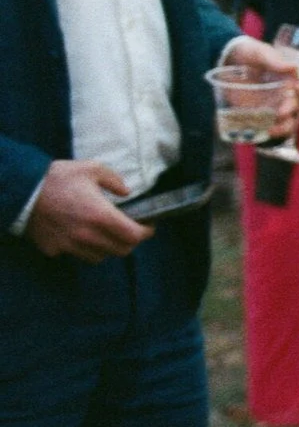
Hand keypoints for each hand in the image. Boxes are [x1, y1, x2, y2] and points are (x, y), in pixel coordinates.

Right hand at [24, 160, 148, 261]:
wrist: (22, 192)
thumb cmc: (58, 178)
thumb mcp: (92, 169)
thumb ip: (115, 180)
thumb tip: (126, 192)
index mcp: (101, 216)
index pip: (134, 236)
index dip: (146, 233)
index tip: (149, 226)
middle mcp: (88, 236)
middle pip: (121, 251)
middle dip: (130, 241)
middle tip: (129, 229)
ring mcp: (70, 245)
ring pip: (100, 257)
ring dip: (108, 247)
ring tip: (106, 233)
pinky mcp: (54, 250)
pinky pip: (76, 255)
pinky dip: (84, 249)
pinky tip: (81, 235)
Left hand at [221, 37, 298, 130]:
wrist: (226, 60)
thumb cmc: (249, 53)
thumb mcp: (260, 53)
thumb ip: (275, 60)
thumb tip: (293, 68)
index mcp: (293, 81)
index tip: (298, 89)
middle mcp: (286, 96)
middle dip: (291, 111)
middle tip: (281, 111)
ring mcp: (272, 107)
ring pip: (287, 124)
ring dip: (283, 128)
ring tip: (272, 129)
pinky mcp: (256, 115)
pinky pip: (266, 128)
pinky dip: (265, 132)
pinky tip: (261, 131)